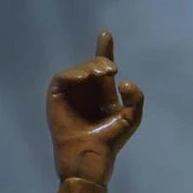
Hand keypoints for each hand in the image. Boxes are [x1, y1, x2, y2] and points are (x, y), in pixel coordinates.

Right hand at [46, 31, 143, 184]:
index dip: (104, 49)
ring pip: (78, 70)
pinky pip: (62, 78)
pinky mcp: (56, 98)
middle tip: (111, 69)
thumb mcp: (130, 120)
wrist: (90, 158)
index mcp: (103, 94)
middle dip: (101, 60)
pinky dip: (73, 74)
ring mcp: (71, 94)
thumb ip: (136, 99)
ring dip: (90, 67)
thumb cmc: (110, 142)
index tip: (105, 34)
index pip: (102, 68)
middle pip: (92, 65)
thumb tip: (125, 81)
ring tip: (102, 73)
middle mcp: (86, 91)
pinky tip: (84, 78)